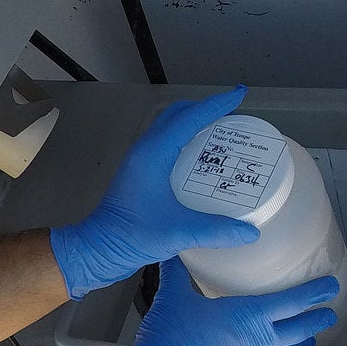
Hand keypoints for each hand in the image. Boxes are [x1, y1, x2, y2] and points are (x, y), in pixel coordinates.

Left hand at [48, 87, 262, 297]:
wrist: (96, 250)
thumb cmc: (130, 235)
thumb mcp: (177, 233)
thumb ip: (215, 231)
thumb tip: (250, 232)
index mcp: (154, 154)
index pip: (189, 118)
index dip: (216, 105)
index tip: (239, 95)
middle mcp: (146, 151)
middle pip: (178, 115)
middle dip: (206, 109)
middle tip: (234, 117)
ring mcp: (142, 161)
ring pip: (171, 129)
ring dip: (195, 124)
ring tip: (223, 134)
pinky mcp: (142, 174)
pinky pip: (168, 145)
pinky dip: (188, 142)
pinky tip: (204, 162)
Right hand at [108, 260, 340, 345]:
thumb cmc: (174, 337)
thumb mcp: (174, 296)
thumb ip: (176, 272)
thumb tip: (172, 252)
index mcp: (247, 316)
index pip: (289, 302)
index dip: (312, 293)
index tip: (330, 287)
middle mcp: (254, 339)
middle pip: (294, 330)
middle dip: (314, 321)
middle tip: (330, 315)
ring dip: (297, 343)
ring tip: (310, 340)